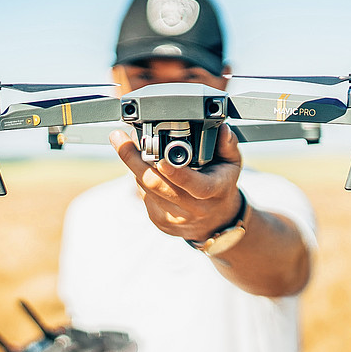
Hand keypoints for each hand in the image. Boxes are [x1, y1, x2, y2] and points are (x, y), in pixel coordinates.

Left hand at [109, 124, 243, 241]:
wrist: (216, 222)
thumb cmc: (221, 187)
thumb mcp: (232, 164)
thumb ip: (227, 145)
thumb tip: (222, 129)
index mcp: (213, 192)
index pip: (194, 185)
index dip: (175, 173)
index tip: (159, 158)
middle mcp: (192, 208)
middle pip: (156, 184)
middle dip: (134, 159)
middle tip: (119, 138)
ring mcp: (173, 218)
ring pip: (144, 187)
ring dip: (134, 164)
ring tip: (129, 144)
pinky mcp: (159, 221)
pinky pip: (142, 194)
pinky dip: (140, 177)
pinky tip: (144, 166)